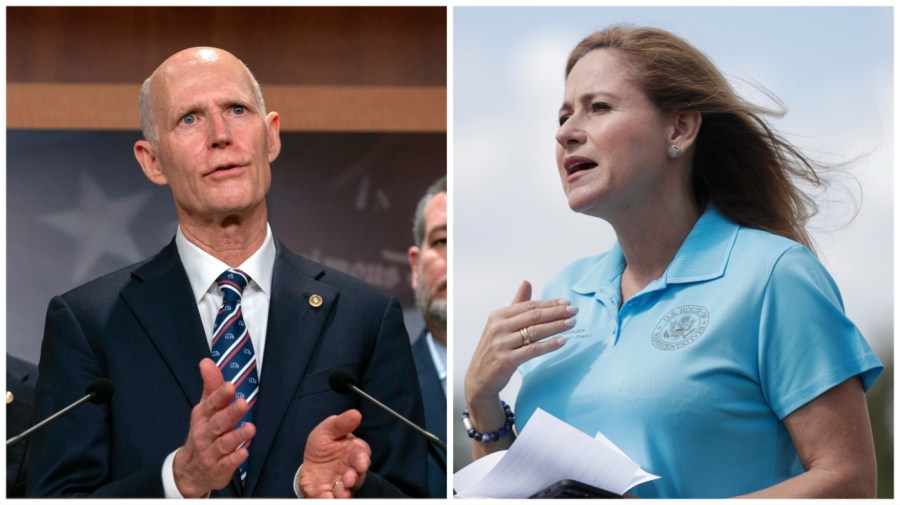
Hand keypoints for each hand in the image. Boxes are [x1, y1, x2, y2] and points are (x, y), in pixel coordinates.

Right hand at [173, 358, 255, 497]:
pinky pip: (227, 463)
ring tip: (251, 428)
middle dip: (231, 413)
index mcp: (202, 416)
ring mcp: (211, 452)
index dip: (220, 395)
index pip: (211, 404)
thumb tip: (206, 361)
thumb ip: (211, 386)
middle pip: (218, 422)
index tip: (230, 386)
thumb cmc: (203, 432)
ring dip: (237, 436)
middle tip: (244, 403)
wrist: (190, 470)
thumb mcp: (205, 409)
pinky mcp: (219, 468)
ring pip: (224, 443)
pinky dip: (235, 459)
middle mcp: (205, 433)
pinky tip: (245, 453)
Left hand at [298, 409, 370, 497]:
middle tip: (349, 479)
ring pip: (346, 490)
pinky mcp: (326, 492)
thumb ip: (342, 423)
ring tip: (341, 494)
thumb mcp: (329, 428)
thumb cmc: (325, 442)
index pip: (362, 456)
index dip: (362, 461)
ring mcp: (339, 483)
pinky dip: (328, 498)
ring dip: (344, 493)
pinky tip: (325, 497)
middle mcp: (350, 470)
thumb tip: (356, 414)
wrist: (310, 460)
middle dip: (354, 479)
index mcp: (354, 452)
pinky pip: (329, 498)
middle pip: (357, 476)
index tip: (361, 464)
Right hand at [464, 281, 574, 423]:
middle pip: (534, 316)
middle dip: (557, 312)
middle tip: (574, 311)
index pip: (528, 306)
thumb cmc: (494, 350)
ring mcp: (501, 344)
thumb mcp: (501, 325)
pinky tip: (563, 341)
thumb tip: (526, 282)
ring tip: (572, 323)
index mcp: (497, 316)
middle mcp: (498, 327)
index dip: (549, 303)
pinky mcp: (506, 360)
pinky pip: (533, 350)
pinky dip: (549, 345)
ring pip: (535, 332)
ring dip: (556, 326)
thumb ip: (516, 305)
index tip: (566, 302)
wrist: (479, 378)